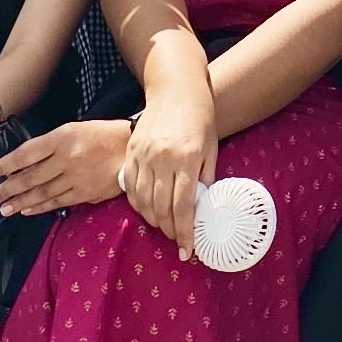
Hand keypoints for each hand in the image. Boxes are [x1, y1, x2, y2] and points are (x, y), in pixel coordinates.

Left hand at [0, 117, 129, 217]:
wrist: (134, 149)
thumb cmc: (103, 135)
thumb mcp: (76, 129)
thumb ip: (52, 145)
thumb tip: (26, 163)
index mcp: (64, 137)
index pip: (28, 152)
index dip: (8, 163)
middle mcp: (68, 158)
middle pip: (32, 176)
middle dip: (10, 187)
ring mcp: (77, 177)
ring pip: (42, 192)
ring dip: (21, 201)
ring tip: (5, 208)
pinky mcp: (86, 193)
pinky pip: (58, 202)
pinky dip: (40, 207)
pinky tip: (28, 210)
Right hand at [120, 87, 219, 256]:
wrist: (177, 91)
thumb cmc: (200, 119)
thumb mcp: (211, 148)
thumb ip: (205, 178)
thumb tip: (200, 207)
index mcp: (187, 159)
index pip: (183, 207)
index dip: (185, 233)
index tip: (187, 250)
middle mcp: (163, 159)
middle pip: (161, 208)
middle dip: (169, 230)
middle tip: (176, 240)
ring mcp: (143, 155)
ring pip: (142, 201)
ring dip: (153, 220)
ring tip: (164, 227)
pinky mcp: (131, 152)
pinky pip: (129, 186)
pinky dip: (137, 203)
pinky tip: (146, 209)